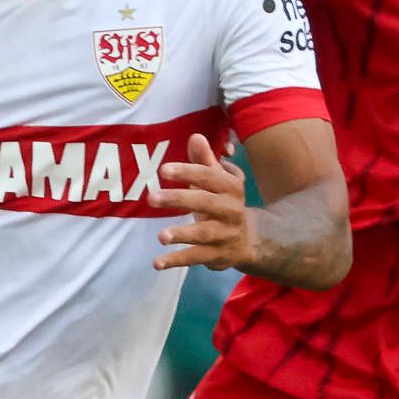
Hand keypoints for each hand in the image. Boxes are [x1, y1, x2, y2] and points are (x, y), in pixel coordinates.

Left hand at [153, 133, 259, 270]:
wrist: (247, 239)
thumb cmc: (223, 203)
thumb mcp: (217, 181)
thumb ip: (204, 161)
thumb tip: (195, 136)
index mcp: (231, 188)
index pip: (209, 177)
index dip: (187, 172)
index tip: (164, 170)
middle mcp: (231, 210)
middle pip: (205, 203)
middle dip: (179, 199)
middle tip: (151, 198)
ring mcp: (225, 234)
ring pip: (203, 234)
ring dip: (182, 234)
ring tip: (161, 236)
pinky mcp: (217, 255)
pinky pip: (196, 258)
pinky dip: (177, 260)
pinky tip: (158, 262)